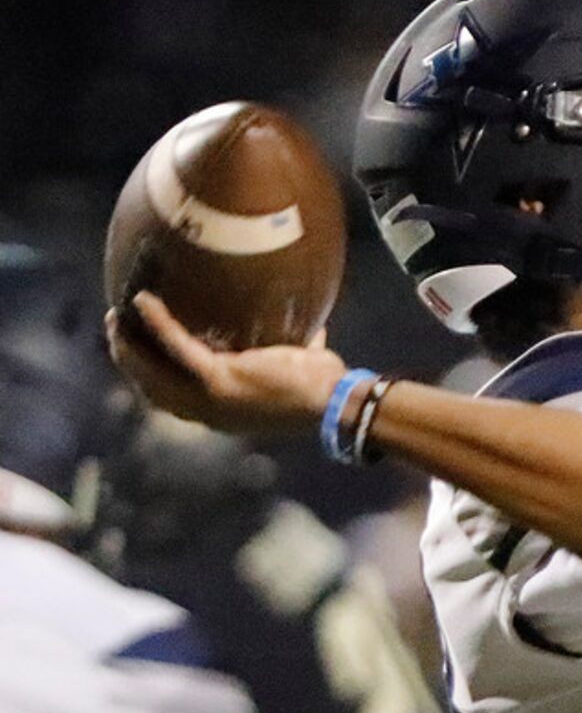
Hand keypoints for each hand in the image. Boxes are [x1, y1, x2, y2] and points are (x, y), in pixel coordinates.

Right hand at [105, 292, 346, 438]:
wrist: (333, 402)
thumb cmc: (321, 387)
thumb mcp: (293, 366)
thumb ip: (287, 347)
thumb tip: (306, 321)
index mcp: (222, 412)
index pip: (171, 398)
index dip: (147, 376)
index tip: (135, 350)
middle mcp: (210, 412)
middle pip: (152, 388)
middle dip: (128, 358)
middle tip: (115, 327)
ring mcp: (212, 399)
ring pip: (154, 372)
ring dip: (131, 342)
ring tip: (119, 314)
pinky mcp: (219, 381)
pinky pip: (177, 347)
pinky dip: (158, 323)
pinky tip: (143, 300)